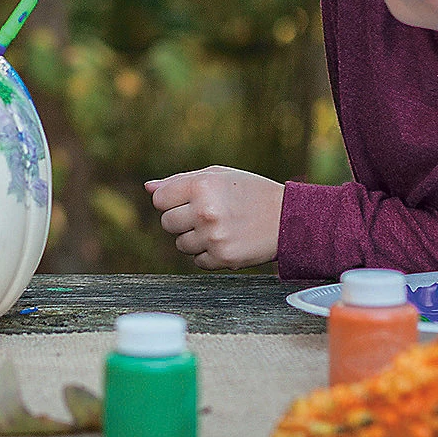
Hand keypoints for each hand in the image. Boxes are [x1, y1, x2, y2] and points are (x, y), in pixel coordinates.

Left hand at [146, 165, 283, 268]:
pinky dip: (207, 254)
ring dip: (194, 238)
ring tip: (218, 227)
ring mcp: (213, 237)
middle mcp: (205, 212)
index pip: (160, 200)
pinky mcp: (222, 259)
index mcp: (201, 186)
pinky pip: (197, 261)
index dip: (171, 201)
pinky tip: (226, 241)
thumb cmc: (250, 192)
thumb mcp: (218, 175)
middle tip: (205, 215)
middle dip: (181, 220)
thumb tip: (148, 188)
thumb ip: (180, 181)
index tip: (186, 201)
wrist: (288, 218)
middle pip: (167, 223)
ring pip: (180, 244)